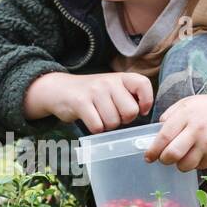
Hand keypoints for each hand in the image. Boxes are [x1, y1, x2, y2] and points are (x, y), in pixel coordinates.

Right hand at [24, 71, 152, 132]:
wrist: (60, 90)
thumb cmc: (92, 94)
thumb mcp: (112, 88)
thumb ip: (128, 96)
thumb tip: (143, 113)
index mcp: (120, 77)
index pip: (143, 84)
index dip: (146, 101)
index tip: (140, 110)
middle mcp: (109, 82)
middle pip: (130, 112)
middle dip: (123, 120)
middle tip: (113, 115)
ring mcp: (94, 91)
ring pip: (113, 122)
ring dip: (107, 126)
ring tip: (99, 116)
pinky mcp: (80, 103)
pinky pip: (97, 126)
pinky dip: (95, 129)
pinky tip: (91, 120)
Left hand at [143, 93, 206, 171]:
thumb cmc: (205, 108)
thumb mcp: (185, 104)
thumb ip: (169, 117)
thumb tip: (155, 134)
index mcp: (186, 116)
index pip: (164, 137)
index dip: (153, 150)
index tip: (148, 157)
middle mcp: (197, 131)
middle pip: (173, 155)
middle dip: (164, 160)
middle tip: (164, 158)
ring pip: (186, 165)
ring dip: (180, 164)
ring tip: (183, 155)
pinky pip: (201, 166)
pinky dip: (196, 163)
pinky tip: (199, 152)